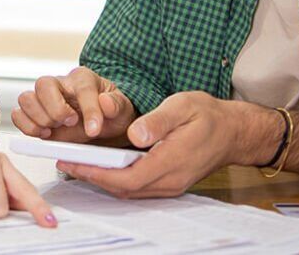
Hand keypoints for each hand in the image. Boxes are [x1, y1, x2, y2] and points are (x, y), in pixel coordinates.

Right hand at [12, 67, 135, 142]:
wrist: (104, 124)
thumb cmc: (111, 113)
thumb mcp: (123, 109)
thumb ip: (116, 104)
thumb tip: (106, 103)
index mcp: (83, 78)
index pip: (82, 87)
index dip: (88, 108)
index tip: (94, 129)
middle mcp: (60, 85)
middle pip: (44, 84)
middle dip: (56, 108)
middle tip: (71, 122)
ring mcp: (44, 100)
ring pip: (26, 98)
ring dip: (39, 118)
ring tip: (54, 130)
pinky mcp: (35, 116)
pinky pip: (18, 115)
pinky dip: (26, 126)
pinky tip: (43, 134)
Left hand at [56, 91, 262, 197]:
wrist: (233, 131)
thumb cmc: (208, 115)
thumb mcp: (183, 106)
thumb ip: (158, 121)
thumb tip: (135, 134)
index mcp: (172, 161)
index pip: (127, 177)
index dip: (97, 173)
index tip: (73, 162)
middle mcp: (171, 180)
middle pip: (124, 189)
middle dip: (92, 177)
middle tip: (65, 162)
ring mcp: (171, 185)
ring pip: (130, 191)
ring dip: (102, 180)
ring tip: (77, 163)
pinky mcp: (170, 183)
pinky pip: (138, 187)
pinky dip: (116, 179)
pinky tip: (103, 166)